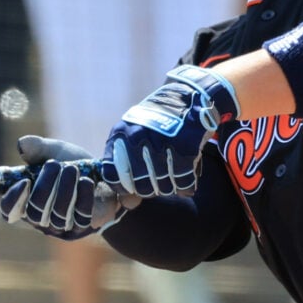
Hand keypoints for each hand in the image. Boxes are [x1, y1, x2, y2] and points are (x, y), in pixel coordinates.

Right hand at [0, 136, 129, 238]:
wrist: (107, 178)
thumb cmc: (75, 166)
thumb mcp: (55, 152)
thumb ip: (37, 148)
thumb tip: (21, 144)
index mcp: (27, 199)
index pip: (8, 210)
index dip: (12, 200)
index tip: (24, 181)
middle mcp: (41, 216)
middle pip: (33, 213)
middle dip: (44, 187)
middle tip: (54, 165)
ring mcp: (62, 225)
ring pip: (57, 215)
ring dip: (65, 189)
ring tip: (72, 168)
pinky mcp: (82, 226)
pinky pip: (80, 217)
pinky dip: (83, 196)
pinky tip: (87, 181)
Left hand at [104, 66, 235, 198]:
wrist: (189, 96)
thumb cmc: (158, 124)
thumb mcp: (134, 136)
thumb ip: (127, 169)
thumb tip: (128, 206)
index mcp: (120, 134)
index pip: (113, 176)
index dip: (125, 188)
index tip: (135, 185)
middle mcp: (137, 138)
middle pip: (140, 186)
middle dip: (152, 189)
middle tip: (160, 180)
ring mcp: (161, 142)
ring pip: (163, 186)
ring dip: (171, 187)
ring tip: (173, 176)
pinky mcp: (185, 146)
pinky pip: (183, 181)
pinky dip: (186, 185)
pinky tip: (186, 179)